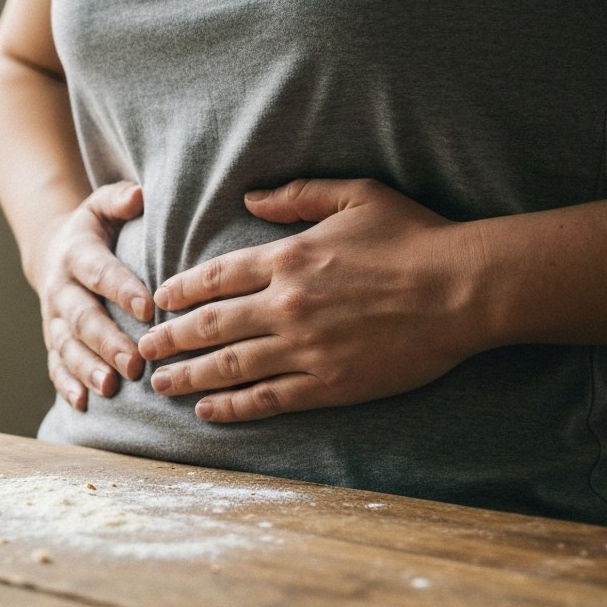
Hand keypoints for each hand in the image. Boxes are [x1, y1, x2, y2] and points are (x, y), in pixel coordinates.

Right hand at [28, 182, 153, 409]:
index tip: (149, 308)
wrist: (52, 252)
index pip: (100, 273)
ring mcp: (53, 319)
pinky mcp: (52, 341)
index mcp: (76, 254)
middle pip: (82, 318)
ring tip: (110, 388)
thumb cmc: (93, 230)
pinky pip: (55, 366)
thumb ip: (119, 199)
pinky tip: (82, 404)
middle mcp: (61, 289)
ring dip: (87, 369)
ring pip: (67, 347)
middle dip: (107, 341)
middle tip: (133, 363)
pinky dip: (66, 386)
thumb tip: (139, 195)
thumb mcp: (100, 206)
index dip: (122, 290)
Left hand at [137, 179, 485, 421]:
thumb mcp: (355, 196)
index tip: (157, 301)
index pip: (214, 278)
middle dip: (169, 339)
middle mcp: (285, 306)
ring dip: (189, 377)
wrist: (465, 289)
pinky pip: (268, 399)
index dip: (179, 291)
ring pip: (229, 366)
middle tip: (142, 349)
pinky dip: (232, 407)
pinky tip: (207, 411)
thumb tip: (250, 198)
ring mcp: (305, 349)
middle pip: (208, 326)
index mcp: (287, 259)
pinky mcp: (329, 385)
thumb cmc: (415, 237)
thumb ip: (297, 194)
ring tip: (160, 384)